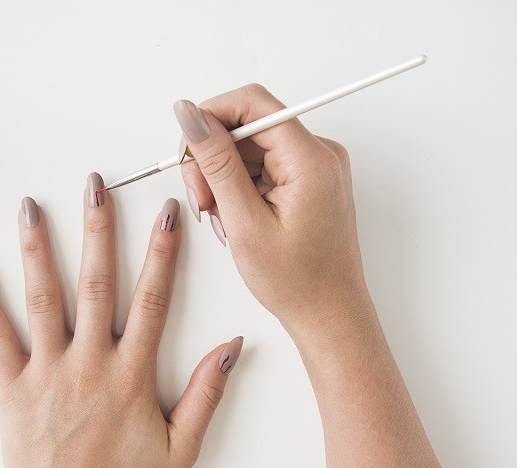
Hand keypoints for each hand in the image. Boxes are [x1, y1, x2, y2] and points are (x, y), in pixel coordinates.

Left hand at [0, 185, 242, 467]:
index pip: (153, 300)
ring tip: (32, 206)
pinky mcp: (11, 389)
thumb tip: (233, 347)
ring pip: (43, 299)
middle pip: (96, 284)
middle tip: (96, 184)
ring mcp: (46, 373)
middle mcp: (89, 365)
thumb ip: (207, 396)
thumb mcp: (182, 451)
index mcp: (132, 376)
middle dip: (98, 230)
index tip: (167, 213)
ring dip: (38, 249)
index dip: (162, 253)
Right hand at [174, 85, 371, 340]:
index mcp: (311, 159)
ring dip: (224, 178)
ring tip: (222, 219)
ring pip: (250, 148)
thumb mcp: (244, 223)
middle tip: (202, 201)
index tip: (187, 148)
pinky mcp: (308, 181)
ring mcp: (316, 167)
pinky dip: (240, 189)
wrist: (330, 316)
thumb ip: (216, 163)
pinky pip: (263, 167)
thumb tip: (191, 116)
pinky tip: (236, 219)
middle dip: (214, 158)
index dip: (210, 117)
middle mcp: (320, 154)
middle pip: (248, 125)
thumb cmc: (298, 282)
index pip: (252, 102)